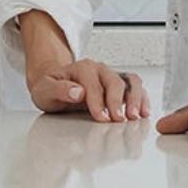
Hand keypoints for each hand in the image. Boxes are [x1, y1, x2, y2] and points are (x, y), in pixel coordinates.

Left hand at [30, 57, 147, 122]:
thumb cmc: (50, 88)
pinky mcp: (119, 85)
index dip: (97, 101)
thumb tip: (77, 92)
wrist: (54, 84)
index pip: (93, 84)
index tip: (101, 117)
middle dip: (117, 101)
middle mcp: (99, 70)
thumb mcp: (44, 89)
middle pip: (114, 81)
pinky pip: (136, 87)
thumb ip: (58, 89)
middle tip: (118, 119)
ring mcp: (111, 76)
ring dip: (135, 98)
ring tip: (135, 116)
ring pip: (130, 81)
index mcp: (81, 68)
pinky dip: (143, 99)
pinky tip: (144, 112)